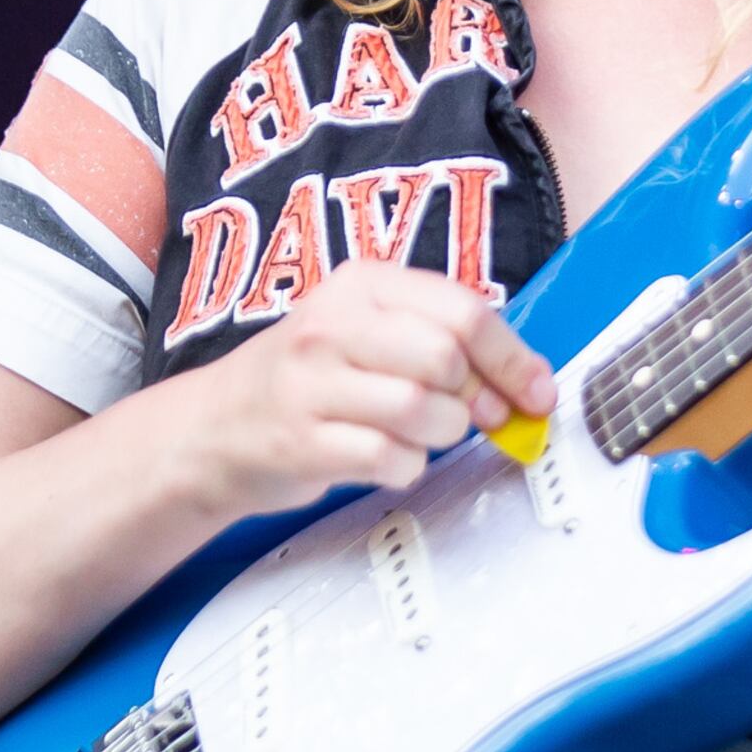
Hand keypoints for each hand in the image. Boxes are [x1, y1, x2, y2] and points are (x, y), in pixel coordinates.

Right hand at [166, 260, 557, 515]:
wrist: (214, 427)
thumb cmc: (311, 379)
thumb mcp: (370, 332)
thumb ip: (444, 342)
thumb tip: (528, 384)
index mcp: (362, 285)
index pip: (463, 311)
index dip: (513, 358)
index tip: (536, 391)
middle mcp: (332, 325)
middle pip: (446, 359)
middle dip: (474, 397)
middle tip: (471, 415)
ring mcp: (311, 384)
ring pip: (423, 410)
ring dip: (442, 434)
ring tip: (419, 433)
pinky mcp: (301, 441)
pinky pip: (389, 459)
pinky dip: (406, 466)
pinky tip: (386, 457)